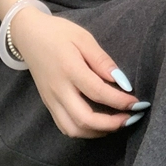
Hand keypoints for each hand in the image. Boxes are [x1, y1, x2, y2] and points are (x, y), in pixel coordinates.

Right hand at [11, 11, 147, 138]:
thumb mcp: (83, 37)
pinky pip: (65, 126)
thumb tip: (121, 80)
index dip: (120, 101)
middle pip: (84, 119)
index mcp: (69, 69)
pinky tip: (98, 124)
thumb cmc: (58, 33)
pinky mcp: (48, 104)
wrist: (28, 35)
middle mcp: (58, 89)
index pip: (98, 92)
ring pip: (73, 129)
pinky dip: (84, 131)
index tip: (137, 102)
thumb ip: (101, 60)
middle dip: (111, 124)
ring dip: (97, 132)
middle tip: (131, 118)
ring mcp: (51, 99)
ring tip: (117, 123)